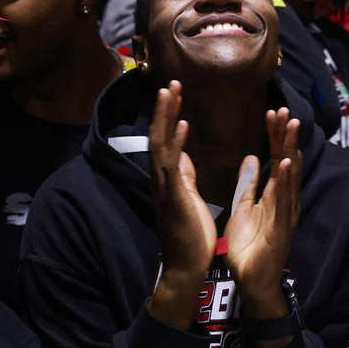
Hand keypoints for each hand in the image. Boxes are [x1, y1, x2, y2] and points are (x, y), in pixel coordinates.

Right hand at [148, 80, 216, 328]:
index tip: (173, 91)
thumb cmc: (190, 233)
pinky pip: (172, 165)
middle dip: (164, 108)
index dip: (167, 114)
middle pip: (158, 135)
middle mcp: (160, 178)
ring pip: (160, 144)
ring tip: (170, 91)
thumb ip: (183, 174)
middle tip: (169, 81)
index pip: (164, 139)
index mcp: (167, 177)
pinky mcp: (174, 196)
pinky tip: (182, 124)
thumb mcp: (187, 195)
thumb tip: (180, 153)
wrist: (188, 266)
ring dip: (166, 117)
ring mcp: (164, 186)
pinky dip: (176, 143)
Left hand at [225, 108, 301, 319]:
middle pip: (288, 161)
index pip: (277, 158)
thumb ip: (249, 184)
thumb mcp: (244, 208)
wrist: (250, 282)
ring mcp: (286, 214)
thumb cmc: (249, 247)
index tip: (272, 112)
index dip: (275, 136)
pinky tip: (285, 162)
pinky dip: (285, 181)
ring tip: (290, 126)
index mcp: (275, 195)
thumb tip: (251, 157)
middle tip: (285, 110)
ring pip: (290, 177)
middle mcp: (285, 201)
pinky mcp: (282, 228)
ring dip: (290, 150)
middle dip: (286, 136)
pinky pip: (284, 201)